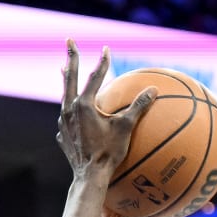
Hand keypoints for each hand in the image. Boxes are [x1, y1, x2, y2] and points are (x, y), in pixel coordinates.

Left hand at [58, 41, 155, 182]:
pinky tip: (70, 110)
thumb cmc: (108, 152)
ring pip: (65, 95)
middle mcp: (69, 109)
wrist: (88, 177)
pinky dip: (69, 107)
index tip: (106, 48)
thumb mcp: (125, 127)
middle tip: (69, 40)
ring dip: (67, 81)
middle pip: (70, 77)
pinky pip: (66, 116)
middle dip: (71, 57)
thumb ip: (138, 106)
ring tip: (65, 70)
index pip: (94, 76)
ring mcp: (63, 122)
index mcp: (83, 104)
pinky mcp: (62, 135)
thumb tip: (153, 90)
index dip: (103, 62)